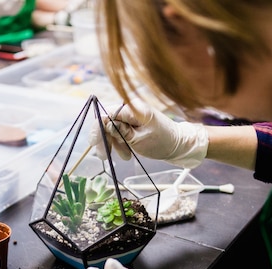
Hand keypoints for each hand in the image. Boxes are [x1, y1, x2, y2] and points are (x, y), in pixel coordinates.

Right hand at [89, 99, 209, 168]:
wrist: (177, 144)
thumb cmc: (162, 141)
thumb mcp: (140, 140)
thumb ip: (121, 131)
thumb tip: (105, 124)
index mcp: (134, 108)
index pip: (107, 113)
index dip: (98, 128)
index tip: (94, 144)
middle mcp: (130, 108)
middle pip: (107, 121)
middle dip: (105, 139)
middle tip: (104, 156)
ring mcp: (131, 115)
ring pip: (111, 128)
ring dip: (114, 143)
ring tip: (125, 156)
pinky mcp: (131, 122)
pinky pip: (119, 131)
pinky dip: (119, 142)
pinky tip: (126, 152)